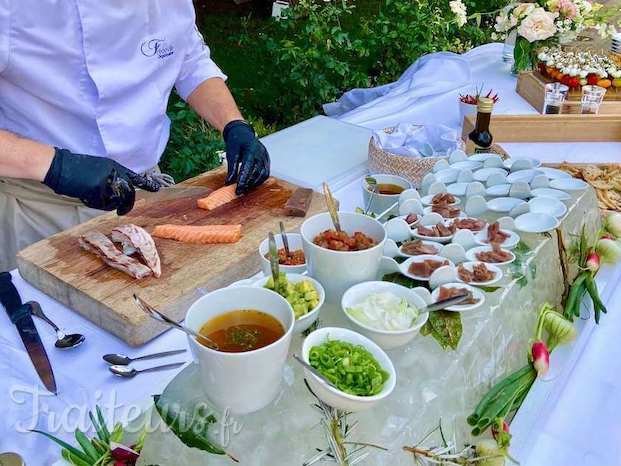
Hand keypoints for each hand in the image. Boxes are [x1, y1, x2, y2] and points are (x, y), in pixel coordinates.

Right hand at [43, 148, 159, 214]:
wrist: (58, 166)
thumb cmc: (76, 168)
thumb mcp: (99, 168)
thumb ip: (112, 178)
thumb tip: (120, 193)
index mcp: (114, 166)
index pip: (134, 177)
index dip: (147, 184)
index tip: (157, 189)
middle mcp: (113, 173)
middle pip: (128, 194)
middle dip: (126, 205)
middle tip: (122, 211)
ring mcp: (106, 181)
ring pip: (115, 201)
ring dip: (107, 203)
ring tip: (93, 195)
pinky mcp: (97, 189)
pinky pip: (102, 203)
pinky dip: (95, 203)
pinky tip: (86, 195)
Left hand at [223, 120, 269, 194]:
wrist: (242, 132)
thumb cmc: (235, 142)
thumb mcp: (231, 153)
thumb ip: (231, 168)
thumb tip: (228, 183)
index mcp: (251, 150)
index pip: (248, 168)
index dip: (243, 180)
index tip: (238, 190)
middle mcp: (260, 153)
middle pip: (257, 172)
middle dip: (249, 183)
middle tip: (241, 191)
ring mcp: (265, 156)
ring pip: (263, 174)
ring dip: (255, 183)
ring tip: (246, 188)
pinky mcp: (267, 159)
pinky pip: (266, 172)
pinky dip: (260, 179)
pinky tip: (252, 183)